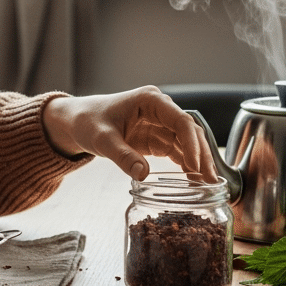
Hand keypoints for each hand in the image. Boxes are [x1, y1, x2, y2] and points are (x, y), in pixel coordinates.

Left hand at [41, 86, 218, 181]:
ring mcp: (159, 123)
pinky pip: (176, 150)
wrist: (76, 121)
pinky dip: (185, 164)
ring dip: (197, 161)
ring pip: (186, 142)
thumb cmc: (87, 122)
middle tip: (210, 180)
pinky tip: (194, 179)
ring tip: (207, 185)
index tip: (198, 165)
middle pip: (189, 131)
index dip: (192, 143)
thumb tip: (143, 175)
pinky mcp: (155, 137)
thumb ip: (122, 156)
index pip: (180, 120)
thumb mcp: (102, 139)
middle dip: (201, 155)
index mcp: (150, 100)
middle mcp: (159, 109)